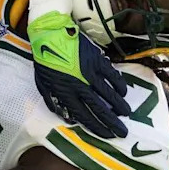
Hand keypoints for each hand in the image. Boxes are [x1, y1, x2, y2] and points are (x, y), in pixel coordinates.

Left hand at [29, 12, 130, 137]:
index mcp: (65, 94)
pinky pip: (112, 76)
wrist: (50, 34)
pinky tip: (123, 93)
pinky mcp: (97, 60)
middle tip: (123, 132)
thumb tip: (68, 116)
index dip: (97, 127)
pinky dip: (119, 86)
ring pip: (109, 94)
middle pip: (99, 109)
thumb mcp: (42, 85)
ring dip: (119, 106)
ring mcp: (90, 73)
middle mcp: (79, 86)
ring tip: (126, 113)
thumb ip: (54, 101)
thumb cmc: (44, 61)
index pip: (84, 116)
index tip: (107, 135)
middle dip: (112, 122)